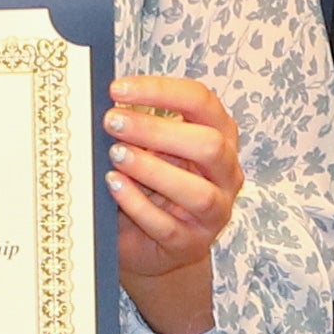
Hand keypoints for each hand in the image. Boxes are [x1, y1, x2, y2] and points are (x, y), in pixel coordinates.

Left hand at [107, 74, 243, 333]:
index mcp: (220, 137)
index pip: (201, 102)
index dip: (161, 91)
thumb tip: (107, 106)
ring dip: (152, 170)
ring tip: (115, 155)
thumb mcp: (150, 149)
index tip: (118, 89)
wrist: (151, 244)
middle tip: (113, 122)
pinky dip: (138, 204)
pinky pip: (168, 225)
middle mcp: (226, 173)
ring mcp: (214, 212)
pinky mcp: (192, 244)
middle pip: (209, 145)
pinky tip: (114, 185)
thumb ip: (139, 128)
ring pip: (198, 192)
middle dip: (157, 130)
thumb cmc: (151, 185)